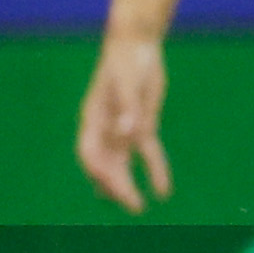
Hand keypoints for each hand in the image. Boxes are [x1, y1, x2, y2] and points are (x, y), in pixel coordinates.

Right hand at [77, 34, 174, 210]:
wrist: (138, 45)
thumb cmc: (127, 60)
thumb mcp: (128, 82)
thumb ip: (129, 108)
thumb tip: (128, 134)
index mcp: (93, 118)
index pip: (89, 152)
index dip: (97, 170)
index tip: (107, 185)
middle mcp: (105, 129)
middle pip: (106, 164)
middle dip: (115, 186)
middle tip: (132, 205)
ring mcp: (123, 129)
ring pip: (123, 165)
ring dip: (128, 185)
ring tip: (137, 207)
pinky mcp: (142, 126)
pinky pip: (148, 154)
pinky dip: (155, 171)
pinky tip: (163, 190)